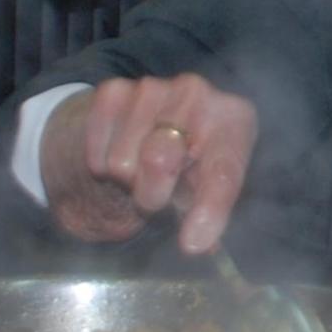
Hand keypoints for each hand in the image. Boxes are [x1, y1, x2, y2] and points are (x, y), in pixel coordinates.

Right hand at [40, 73, 257, 254]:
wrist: (150, 126)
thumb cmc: (192, 164)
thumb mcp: (210, 185)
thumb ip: (208, 210)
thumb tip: (200, 242)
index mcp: (235, 119)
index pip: (223, 170)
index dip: (209, 209)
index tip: (194, 244)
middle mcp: (197, 93)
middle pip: (160, 159)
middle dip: (152, 194)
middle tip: (157, 197)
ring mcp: (153, 87)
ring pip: (123, 162)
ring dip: (128, 180)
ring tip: (143, 169)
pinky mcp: (112, 91)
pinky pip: (97, 152)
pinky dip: (103, 166)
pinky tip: (122, 151)